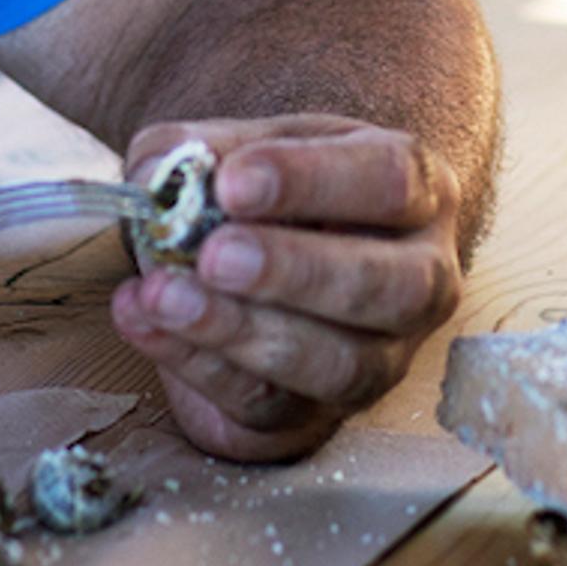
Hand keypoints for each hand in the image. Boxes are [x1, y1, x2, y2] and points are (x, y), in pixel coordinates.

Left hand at [105, 115, 467, 462]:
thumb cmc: (269, 202)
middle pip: (391, 286)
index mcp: (415, 192)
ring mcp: (382, 357)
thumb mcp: (242, 153)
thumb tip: (158, 175)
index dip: (314, 182)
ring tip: (164, 294)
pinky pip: (270, 403)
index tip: (232, 181)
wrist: (257, 271)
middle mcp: (420, 279)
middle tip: (214, 254)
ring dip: (241, 330)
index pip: (390, 180)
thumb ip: (195, 151)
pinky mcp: (321, 413)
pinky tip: (147, 323)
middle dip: (296, 271)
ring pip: (339, 363)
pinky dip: (198, 363)